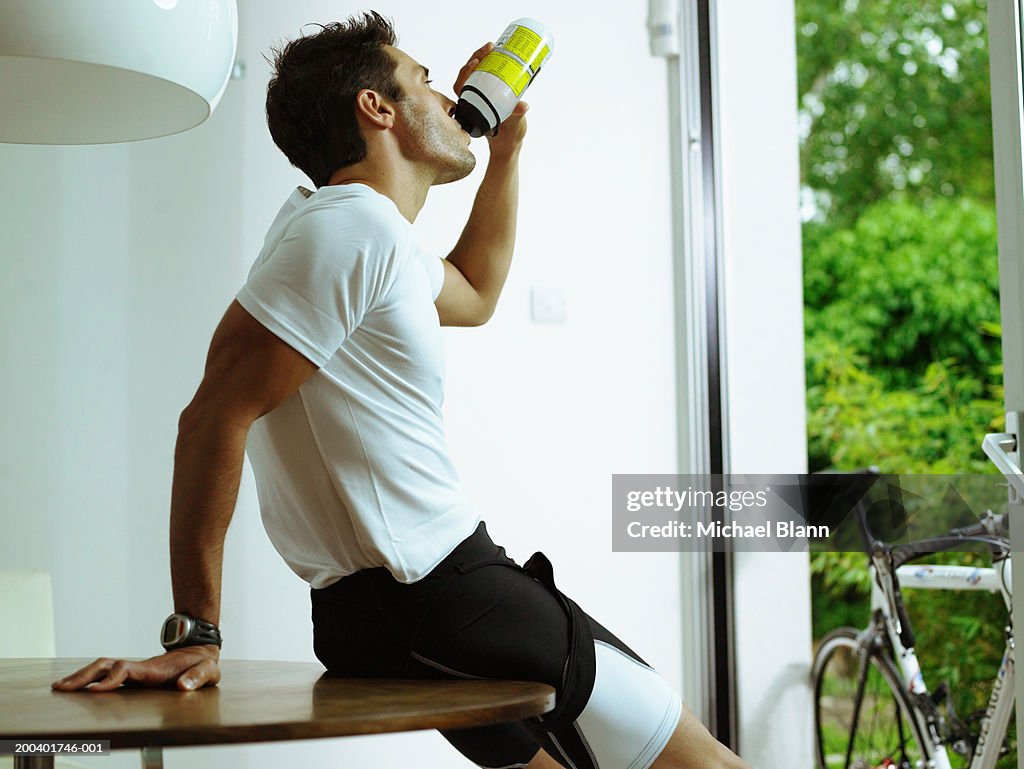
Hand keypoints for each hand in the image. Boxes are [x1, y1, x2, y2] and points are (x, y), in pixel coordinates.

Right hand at [51, 645, 220, 691]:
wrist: (200, 651)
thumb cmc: (202, 664)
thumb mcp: (207, 671)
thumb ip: (197, 677)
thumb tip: (182, 687)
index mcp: (154, 669)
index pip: (126, 670)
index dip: (111, 679)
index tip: (97, 690)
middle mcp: (139, 668)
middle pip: (105, 666)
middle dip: (83, 676)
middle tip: (62, 688)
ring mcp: (135, 671)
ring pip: (102, 668)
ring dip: (81, 676)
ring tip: (60, 687)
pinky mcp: (134, 676)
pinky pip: (107, 675)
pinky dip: (90, 680)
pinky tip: (77, 687)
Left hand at [452, 43, 527, 157]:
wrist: (510, 141)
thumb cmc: (508, 136)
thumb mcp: (512, 125)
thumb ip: (516, 115)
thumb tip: (523, 106)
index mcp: (471, 108)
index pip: (461, 86)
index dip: (466, 72)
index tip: (476, 62)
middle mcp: (473, 99)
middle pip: (469, 74)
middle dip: (477, 57)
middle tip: (490, 47)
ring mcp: (481, 95)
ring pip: (478, 72)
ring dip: (484, 58)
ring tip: (495, 47)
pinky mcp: (490, 92)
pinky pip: (487, 75)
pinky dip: (492, 64)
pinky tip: (500, 54)